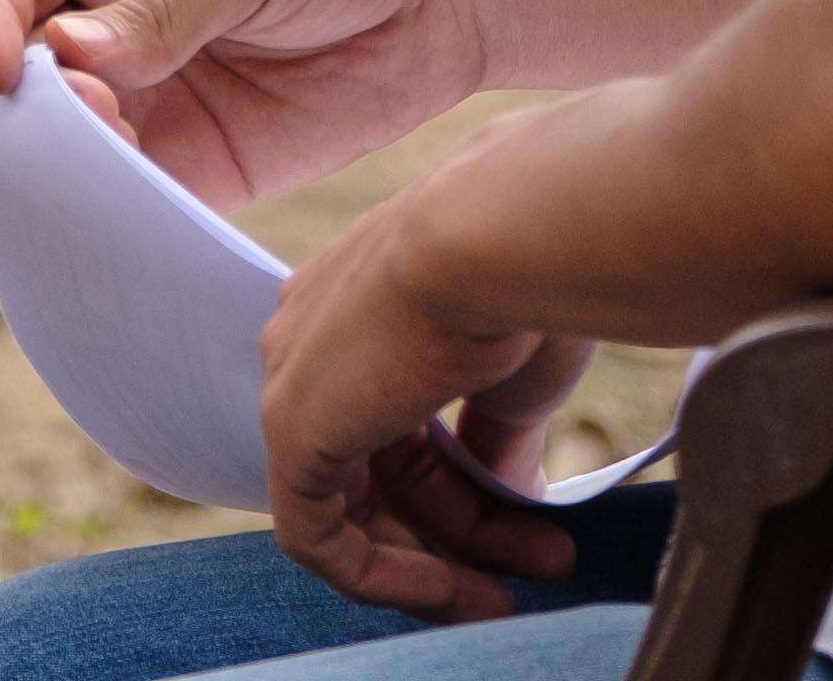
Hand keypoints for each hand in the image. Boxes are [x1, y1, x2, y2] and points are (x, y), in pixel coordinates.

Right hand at [0, 0, 491, 205]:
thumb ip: (160, 11)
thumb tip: (59, 58)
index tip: (4, 67)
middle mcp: (105, 23)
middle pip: (21, 74)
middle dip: (31, 107)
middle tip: (90, 119)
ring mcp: (146, 99)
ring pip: (66, 148)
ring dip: (71, 168)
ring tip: (121, 164)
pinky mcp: (193, 166)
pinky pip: (131, 202)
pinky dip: (119, 220)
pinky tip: (133, 227)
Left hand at [264, 186, 586, 620]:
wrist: (504, 237)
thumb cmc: (527, 282)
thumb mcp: (513, 372)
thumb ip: (495, 437)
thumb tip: (509, 498)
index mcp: (364, 306)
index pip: (401, 418)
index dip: (468, 483)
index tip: (535, 519)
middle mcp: (316, 338)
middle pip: (381, 465)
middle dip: (462, 528)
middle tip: (541, 564)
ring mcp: (296, 380)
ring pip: (351, 505)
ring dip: (435, 559)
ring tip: (512, 595)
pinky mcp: (291, 429)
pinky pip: (319, 535)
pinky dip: (385, 575)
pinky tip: (459, 590)